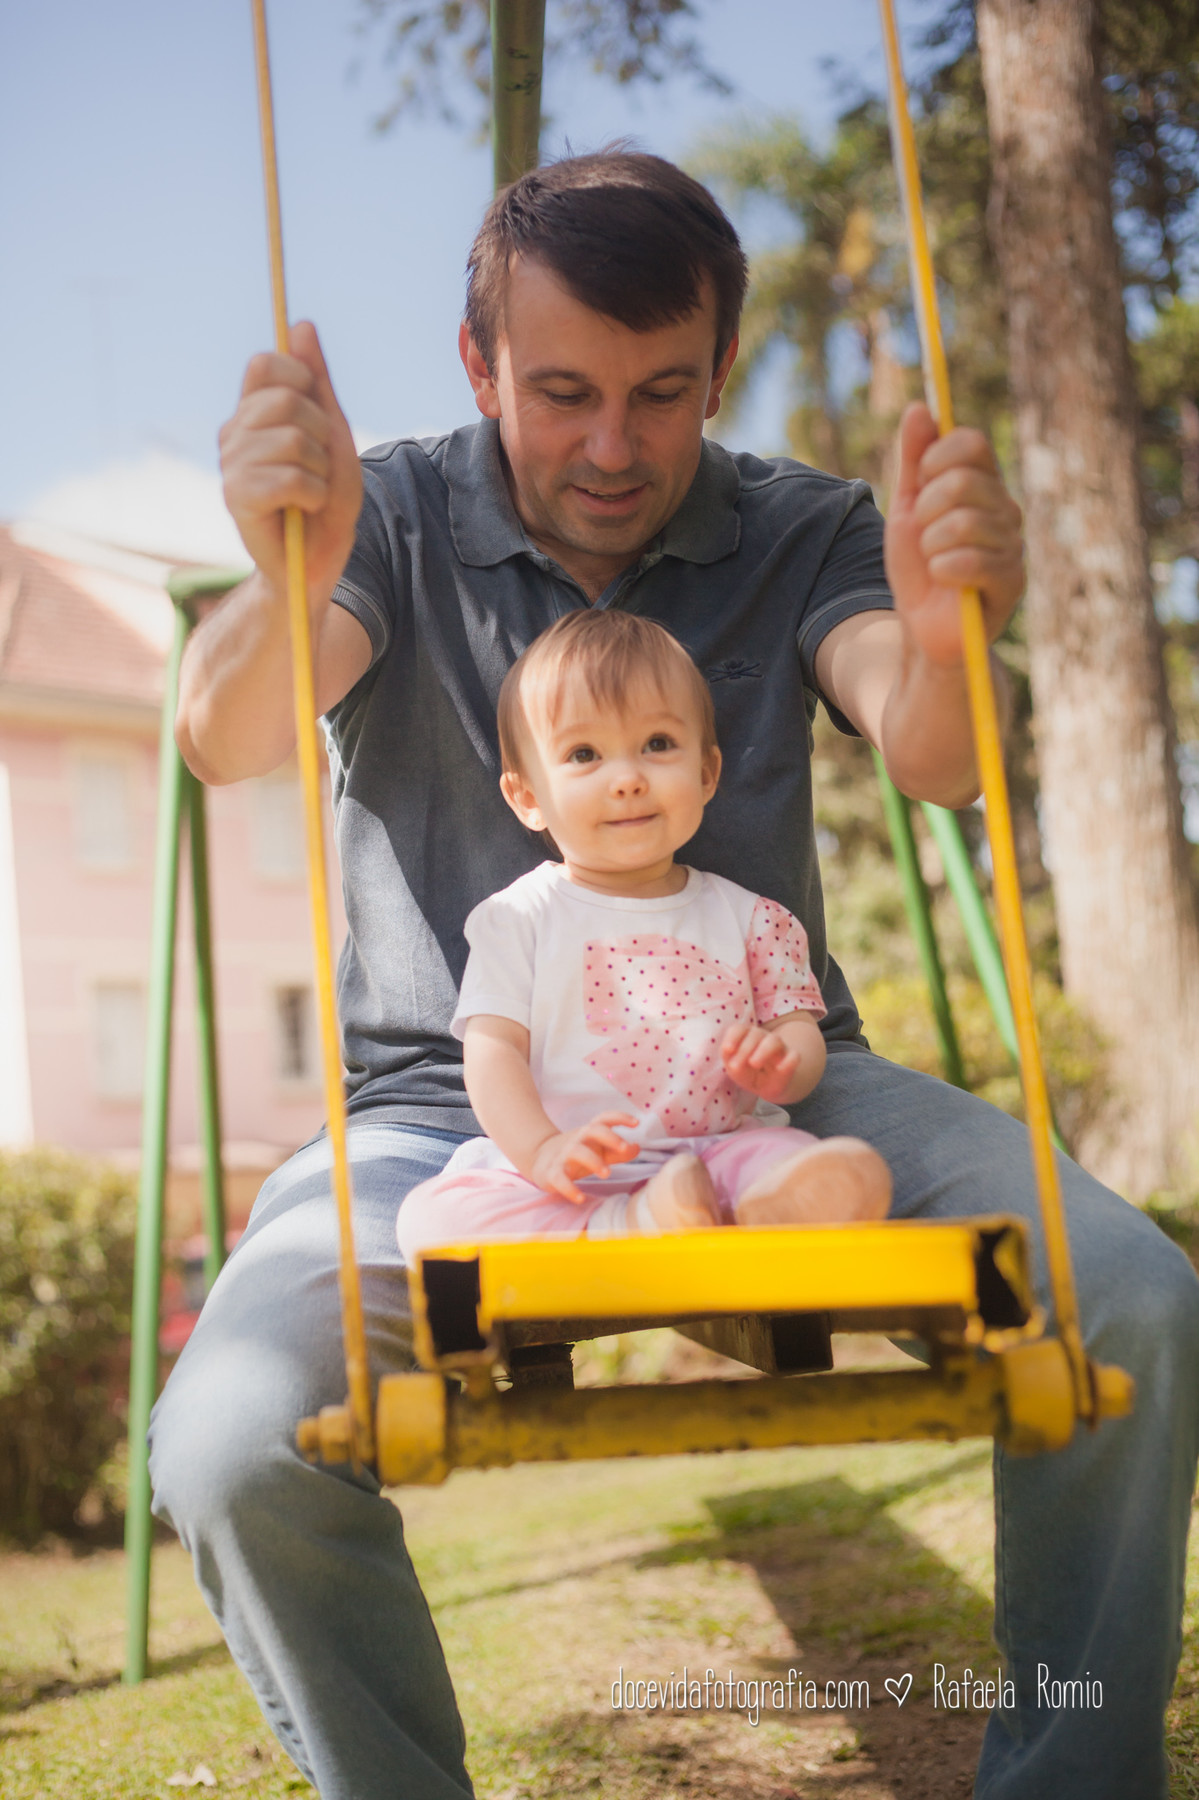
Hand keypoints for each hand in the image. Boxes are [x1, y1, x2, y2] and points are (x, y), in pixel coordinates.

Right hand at [219, 321, 361, 599]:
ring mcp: (231, 464)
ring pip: (293, 439)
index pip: (267, 363)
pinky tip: (304, 510)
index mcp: (253, 413)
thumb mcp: (333, 434)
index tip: (318, 413)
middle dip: (322, 434)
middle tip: (319, 466)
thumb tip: (301, 325)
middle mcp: (234, 433)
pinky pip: (290, 478)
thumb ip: (318, 382)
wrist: (315, 562)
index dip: (301, 379)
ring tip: (311, 492)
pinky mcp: (236, 497)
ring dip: (321, 470)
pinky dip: (314, 495)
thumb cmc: (325, 501)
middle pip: (287, 400)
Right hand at [528, 1113, 638, 1204]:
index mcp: (590, 1133)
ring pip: (577, 1152)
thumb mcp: (599, 1150)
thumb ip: (619, 1151)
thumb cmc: (579, 1154)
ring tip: (607, 1174)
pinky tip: (580, 1198)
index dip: (620, 1117)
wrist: (539, 1158)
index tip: (636, 1123)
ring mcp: (563, 1155)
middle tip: (624, 1148)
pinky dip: (569, 1188)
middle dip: (610, 1137)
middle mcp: (577, 1140)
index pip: (604, 1119)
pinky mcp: (552, 1173)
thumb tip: (637, 1147)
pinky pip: (559, 1179)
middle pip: (592, 1130)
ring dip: (593, 1161)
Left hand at [721, 1021, 801, 1103]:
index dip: (733, 1037)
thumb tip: (728, 1053)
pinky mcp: (791, 1060)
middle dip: (744, 1049)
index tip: (727, 1050)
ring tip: (754, 1063)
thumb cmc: (748, 1072)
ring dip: (763, 1051)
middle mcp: (763, 1038)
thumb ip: (729, 1059)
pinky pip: (794, 1056)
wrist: (768, 1086)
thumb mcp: (735, 1069)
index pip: (740, 1029)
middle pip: (756, 1034)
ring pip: (774, 1040)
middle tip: (735, 1066)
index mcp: (747, 1037)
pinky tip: (780, 1068)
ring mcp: (779, 1048)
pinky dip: (788, 1060)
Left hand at [884, 402, 1023, 668]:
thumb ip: (913, 460)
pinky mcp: (1012, 581)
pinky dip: (942, 569)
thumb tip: (919, 408)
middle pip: (964, 480)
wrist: (922, 625)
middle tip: (924, 533)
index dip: (937, 457)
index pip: (972, 442)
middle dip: (927, 508)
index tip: (920, 481)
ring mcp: (1012, 544)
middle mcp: (1005, 508)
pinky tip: (944, 580)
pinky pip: (970, 560)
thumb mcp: (907, 507)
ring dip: (931, 545)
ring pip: (963, 522)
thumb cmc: (918, 565)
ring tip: (934, 562)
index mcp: (983, 485)